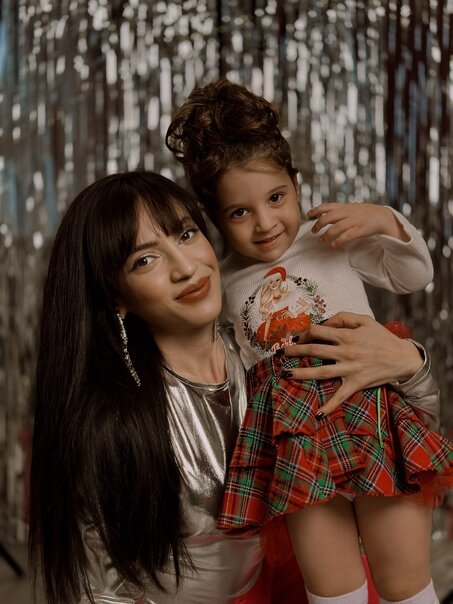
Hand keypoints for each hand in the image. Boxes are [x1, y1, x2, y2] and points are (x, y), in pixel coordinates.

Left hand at [281, 312, 423, 414]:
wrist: (403, 358)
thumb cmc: (382, 338)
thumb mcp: (365, 320)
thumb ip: (343, 318)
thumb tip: (324, 323)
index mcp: (346, 336)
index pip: (318, 332)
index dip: (305, 333)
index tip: (298, 337)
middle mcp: (345, 352)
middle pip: (314, 351)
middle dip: (294, 351)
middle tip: (281, 353)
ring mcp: (350, 369)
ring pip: (320, 372)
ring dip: (301, 373)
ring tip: (286, 374)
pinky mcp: (356, 384)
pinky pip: (341, 396)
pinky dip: (330, 406)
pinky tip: (318, 413)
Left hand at [306, 202, 408, 245]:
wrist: (383, 217)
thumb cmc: (365, 213)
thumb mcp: (351, 208)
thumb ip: (339, 211)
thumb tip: (323, 215)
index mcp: (345, 207)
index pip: (327, 206)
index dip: (316, 210)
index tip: (308, 214)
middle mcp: (348, 213)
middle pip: (328, 217)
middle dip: (318, 224)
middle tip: (313, 232)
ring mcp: (354, 221)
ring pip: (336, 228)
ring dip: (326, 235)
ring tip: (321, 240)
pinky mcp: (360, 230)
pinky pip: (347, 236)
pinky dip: (338, 241)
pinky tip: (333, 245)